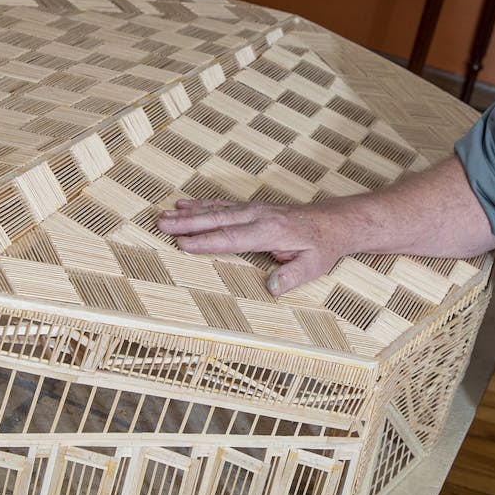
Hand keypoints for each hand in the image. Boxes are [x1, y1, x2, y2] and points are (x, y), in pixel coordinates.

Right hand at [157, 198, 347, 293]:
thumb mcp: (313, 266)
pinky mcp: (252, 208)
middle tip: (161, 224)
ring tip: (164, 215)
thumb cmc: (321, 246)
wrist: (333, 222)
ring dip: (189, 213)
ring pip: (216, 210)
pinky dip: (202, 204)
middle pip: (217, 219)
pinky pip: (222, 205)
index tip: (183, 244)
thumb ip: (291, 277)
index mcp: (269, 231)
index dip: (206, 242)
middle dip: (187, 223)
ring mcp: (254, 209)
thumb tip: (271, 289)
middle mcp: (258, 216)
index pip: (231, 238)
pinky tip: (185, 205)